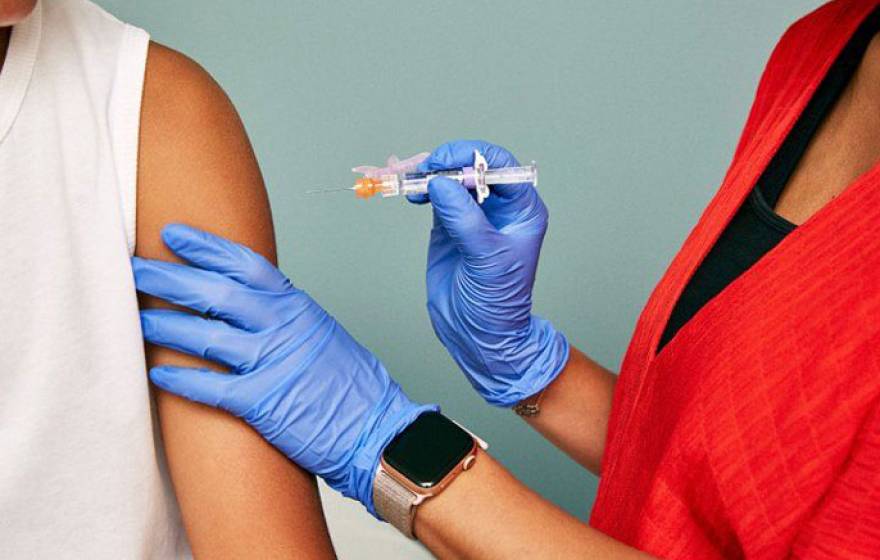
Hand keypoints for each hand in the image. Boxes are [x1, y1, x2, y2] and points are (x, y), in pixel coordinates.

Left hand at [132, 224, 436, 515]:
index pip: (245, 265)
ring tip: (137, 317)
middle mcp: (283, 327)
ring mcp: (273, 363)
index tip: (173, 235)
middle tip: (136, 268)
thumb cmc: (352, 386)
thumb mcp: (322, 334)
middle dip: (171, 278)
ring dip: (166, 324)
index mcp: (298, 307)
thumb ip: (285, 317)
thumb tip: (248, 307)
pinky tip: (157, 373)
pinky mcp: (263, 403)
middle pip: (216, 293)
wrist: (379, 430)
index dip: (206, 248)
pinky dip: (181, 379)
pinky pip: (211, 387)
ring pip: (206, 335)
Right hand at [411, 140, 568, 406]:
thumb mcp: (487, 259)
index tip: (444, 164)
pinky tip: (412, 193)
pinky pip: (436, 195)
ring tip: (412, 181)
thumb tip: (441, 182)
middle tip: (422, 169)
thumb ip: (465, 219)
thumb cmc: (497, 302)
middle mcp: (500, 207)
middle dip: (447, 162)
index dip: (472, 158)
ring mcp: (473, 214)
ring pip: (452, 178)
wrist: (478, 334)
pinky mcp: (450, 225)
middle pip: (473, 166)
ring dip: (430, 173)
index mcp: (522, 209)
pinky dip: (422, 188)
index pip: (500, 166)